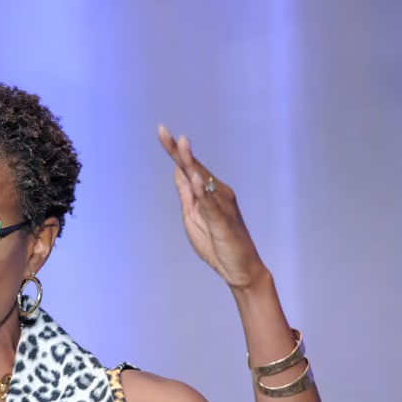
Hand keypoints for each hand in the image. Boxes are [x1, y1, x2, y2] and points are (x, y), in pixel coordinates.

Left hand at [157, 124, 267, 289]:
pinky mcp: (224, 222)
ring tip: (181, 145)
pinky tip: (195, 178)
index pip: (188, 167)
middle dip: (178, 150)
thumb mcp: (192, 215)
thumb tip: (178, 169)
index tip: (161, 131)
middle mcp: (217, 193)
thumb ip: (186, 193)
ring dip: (191, 162)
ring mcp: (222, 206)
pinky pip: (212, 204)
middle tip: (163, 131)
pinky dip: (203, 190)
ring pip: (204, 179)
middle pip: (194, 167)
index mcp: (207, 192)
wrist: (240, 270)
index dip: (174, 150)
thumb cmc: (218, 244)